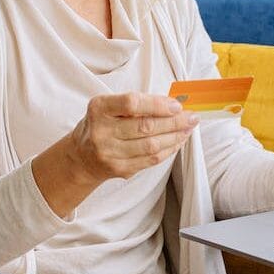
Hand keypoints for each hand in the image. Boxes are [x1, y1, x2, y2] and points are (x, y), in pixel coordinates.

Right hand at [33, 92, 199, 218]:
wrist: (82, 156)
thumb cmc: (101, 125)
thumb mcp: (109, 107)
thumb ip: (138, 104)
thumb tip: (174, 105)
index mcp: (99, 109)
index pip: (131, 103)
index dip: (157, 104)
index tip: (177, 105)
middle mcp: (101, 131)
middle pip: (145, 127)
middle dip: (174, 122)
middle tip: (192, 117)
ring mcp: (109, 153)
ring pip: (151, 146)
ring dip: (175, 136)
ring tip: (188, 128)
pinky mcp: (119, 169)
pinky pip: (151, 160)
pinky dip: (168, 150)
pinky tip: (177, 141)